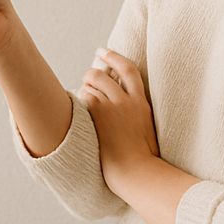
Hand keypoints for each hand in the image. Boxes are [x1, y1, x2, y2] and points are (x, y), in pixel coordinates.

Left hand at [79, 48, 160, 199]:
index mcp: (142, 103)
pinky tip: (77, 112)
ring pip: (91, 83)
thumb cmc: (142, 159)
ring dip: (83, 89)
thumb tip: (124, 105)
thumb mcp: (146, 129)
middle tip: (86, 83)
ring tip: (83, 102)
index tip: (103, 51)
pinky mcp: (99, 115)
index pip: (129, 69)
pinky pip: (83, 96)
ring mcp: (113, 107)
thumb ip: (136, 113)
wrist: (137, 172)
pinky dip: (79, 101)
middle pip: (103, 74)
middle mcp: (127, 101)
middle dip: (91, 75)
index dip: (114, 57)